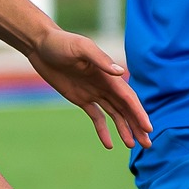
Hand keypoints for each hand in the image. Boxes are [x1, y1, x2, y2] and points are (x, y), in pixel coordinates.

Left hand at [25, 29, 152, 149]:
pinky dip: (103, 130)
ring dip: (125, 129)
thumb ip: (100, 60)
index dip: (138, 113)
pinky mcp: (81, 98)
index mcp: (108, 74)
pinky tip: (109, 144)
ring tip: (132, 146)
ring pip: (115, 114)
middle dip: (137, 125)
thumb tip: (121, 72)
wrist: (41, 45)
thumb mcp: (81, 48)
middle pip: (125, 108)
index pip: (128, 97)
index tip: (148, 128)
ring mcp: (94, 92)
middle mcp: (105, 84)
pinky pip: (96, 117)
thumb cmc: (61, 43)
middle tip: (147, 144)